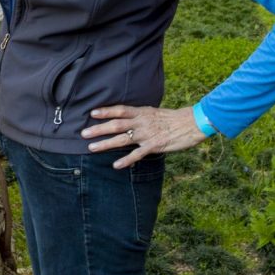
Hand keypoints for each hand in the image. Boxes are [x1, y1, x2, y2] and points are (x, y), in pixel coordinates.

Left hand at [80, 105, 210, 169]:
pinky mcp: (154, 146)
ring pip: (122, 139)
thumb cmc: (173, 119)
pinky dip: (126, 160)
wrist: (191, 123)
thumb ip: (141, 116)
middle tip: (83, 133)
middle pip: (116, 124)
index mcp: (142, 112)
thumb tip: (129, 119)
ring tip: (91, 148)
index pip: (120, 110)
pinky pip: (137, 154)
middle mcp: (142, 122)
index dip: (106, 111)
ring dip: (105, 144)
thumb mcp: (155, 113)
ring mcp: (147, 134)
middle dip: (98, 129)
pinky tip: (116, 165)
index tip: (92, 113)